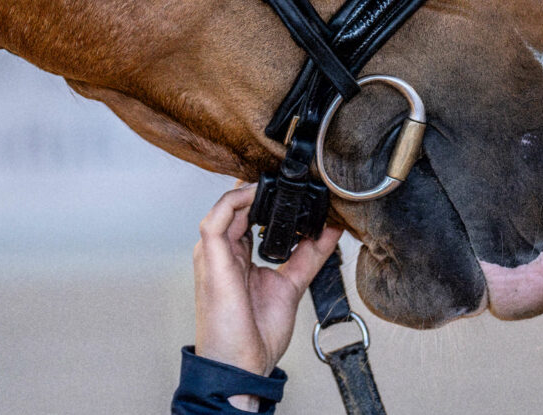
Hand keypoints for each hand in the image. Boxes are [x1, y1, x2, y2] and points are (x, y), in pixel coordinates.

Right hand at [192, 184, 342, 377]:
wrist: (242, 366)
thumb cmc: (256, 335)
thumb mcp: (291, 285)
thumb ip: (310, 255)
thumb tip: (331, 231)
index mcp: (237, 257)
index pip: (247, 215)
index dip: (267, 197)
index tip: (295, 186)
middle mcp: (222, 252)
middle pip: (237, 206)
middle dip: (262, 188)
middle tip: (292, 176)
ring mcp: (214, 254)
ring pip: (225, 206)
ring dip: (249, 190)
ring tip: (277, 181)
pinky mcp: (210, 259)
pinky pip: (215, 219)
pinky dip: (235, 202)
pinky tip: (259, 195)